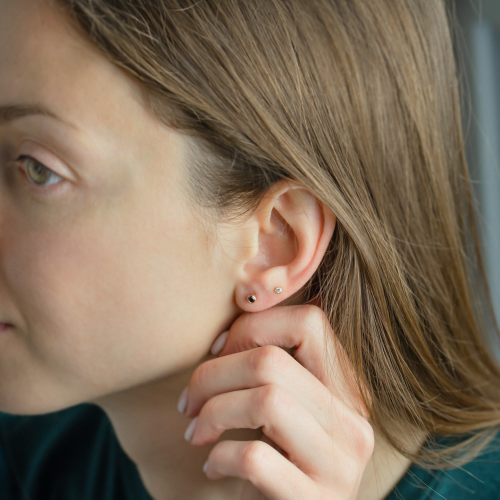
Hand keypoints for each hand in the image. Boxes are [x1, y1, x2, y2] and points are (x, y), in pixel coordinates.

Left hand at [179, 305, 374, 499]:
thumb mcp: (282, 408)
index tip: (217, 350)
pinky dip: (220, 456)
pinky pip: (256, 457)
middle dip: (213, 374)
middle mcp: (353, 420)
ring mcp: (340, 464)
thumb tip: (231, 327)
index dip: (252, 326)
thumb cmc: (277, 458)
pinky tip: (212, 466)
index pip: (310, 321)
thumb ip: (274, 368)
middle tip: (188, 400)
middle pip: (272, 361)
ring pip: (266, 401)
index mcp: (347, 388)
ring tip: (196, 431)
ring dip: (213, 412)